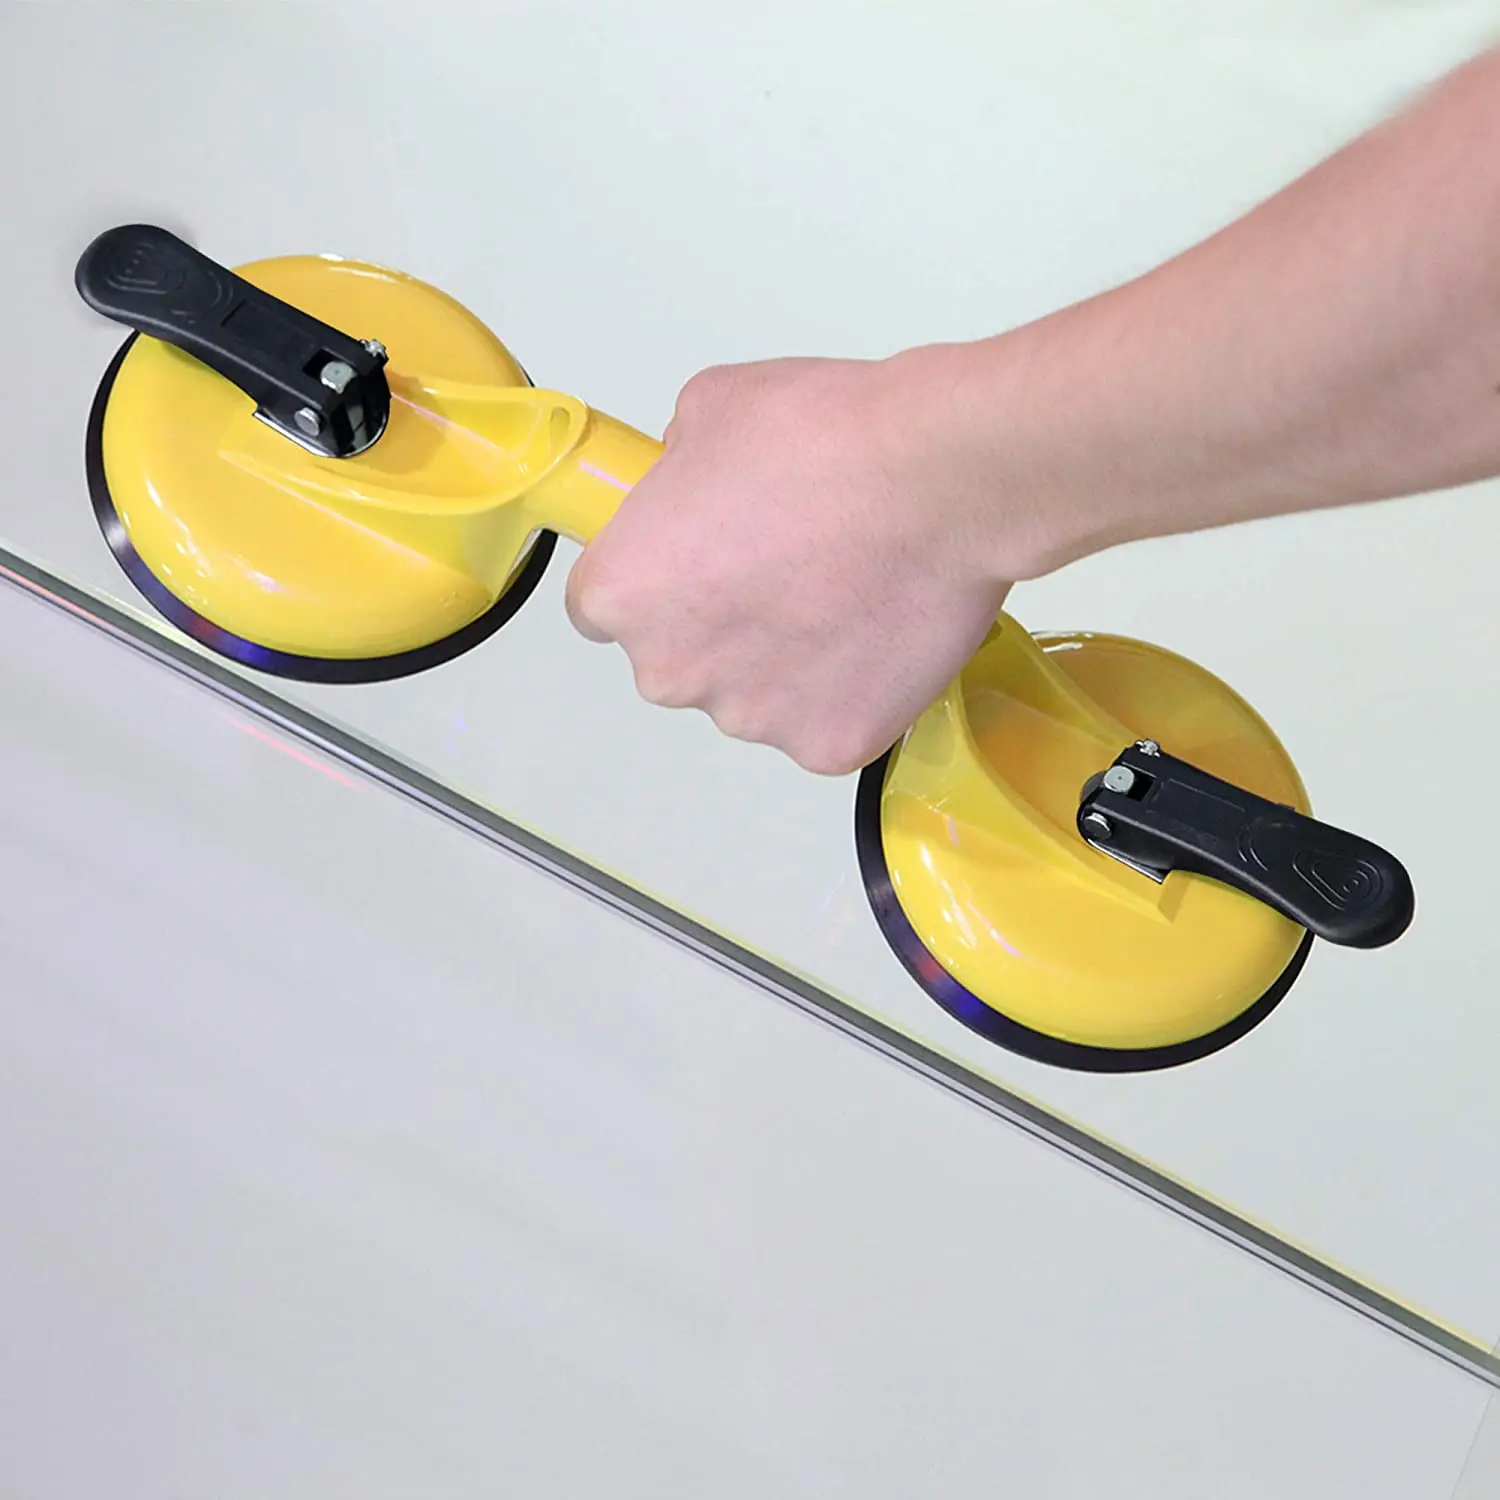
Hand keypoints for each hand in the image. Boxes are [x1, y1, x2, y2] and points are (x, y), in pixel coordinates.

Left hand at [565, 354, 1017, 774]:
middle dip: (716, 624)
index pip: (602, 606)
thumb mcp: (711, 410)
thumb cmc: (827, 438)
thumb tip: (693, 494)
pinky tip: (874, 631)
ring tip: (842, 594)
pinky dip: (845, 688)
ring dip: (781, 660)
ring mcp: (751, 717)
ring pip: (750, 695)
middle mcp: (671, 672)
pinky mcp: (826, 745)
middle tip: (781, 567)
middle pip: (676, 660)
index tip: (691, 560)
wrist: (939, 483)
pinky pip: (821, 721)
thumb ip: (676, 474)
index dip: (653, 577)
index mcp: (623, 594)